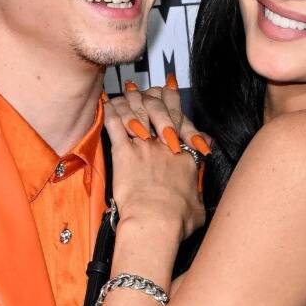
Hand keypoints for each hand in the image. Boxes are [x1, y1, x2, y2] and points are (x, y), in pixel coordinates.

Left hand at [104, 76, 210, 238]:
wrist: (157, 219)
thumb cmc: (178, 219)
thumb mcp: (198, 206)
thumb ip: (198, 194)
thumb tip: (200, 198)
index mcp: (185, 154)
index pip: (182, 120)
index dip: (176, 102)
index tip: (171, 91)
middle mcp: (165, 144)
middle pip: (161, 108)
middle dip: (155, 94)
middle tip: (150, 86)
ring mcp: (144, 145)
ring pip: (136, 110)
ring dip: (130, 99)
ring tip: (126, 91)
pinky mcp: (123, 152)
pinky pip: (114, 124)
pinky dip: (109, 112)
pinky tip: (105, 104)